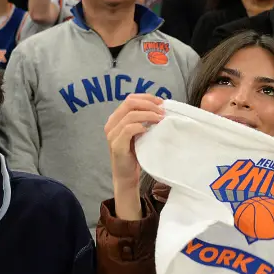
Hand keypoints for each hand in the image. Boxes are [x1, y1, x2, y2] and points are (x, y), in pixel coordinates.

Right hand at [104, 93, 163, 219]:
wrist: (126, 175)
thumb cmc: (135, 153)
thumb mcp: (139, 133)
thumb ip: (143, 120)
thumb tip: (160, 107)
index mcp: (116, 118)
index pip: (130, 99)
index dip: (147, 98)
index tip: (161, 102)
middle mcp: (111, 124)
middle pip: (129, 103)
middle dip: (149, 104)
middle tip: (162, 111)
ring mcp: (112, 135)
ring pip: (130, 115)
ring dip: (148, 115)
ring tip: (160, 120)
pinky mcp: (116, 145)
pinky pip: (128, 130)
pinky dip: (140, 127)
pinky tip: (148, 130)